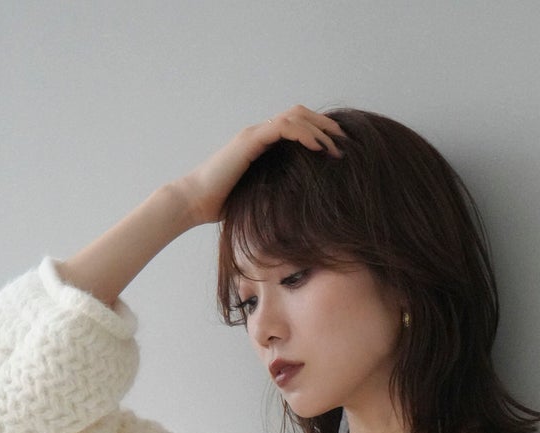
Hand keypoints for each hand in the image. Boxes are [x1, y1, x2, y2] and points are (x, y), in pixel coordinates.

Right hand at [175, 106, 348, 227]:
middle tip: (346, 141)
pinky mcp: (250, 141)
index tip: (338, 148)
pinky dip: (304, 134)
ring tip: (337, 145)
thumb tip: (297, 212)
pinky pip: (284, 128)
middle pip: (299, 114)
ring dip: (319, 128)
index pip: (296, 125)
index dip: (319, 131)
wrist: (193, 203)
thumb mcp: (258, 199)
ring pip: (294, 116)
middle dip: (326, 125)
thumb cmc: (221, 207)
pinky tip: (319, 147)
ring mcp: (254, 134)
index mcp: (261, 143)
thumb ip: (275, 193)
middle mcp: (259, 133)